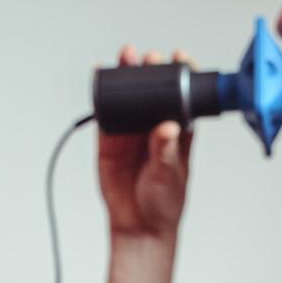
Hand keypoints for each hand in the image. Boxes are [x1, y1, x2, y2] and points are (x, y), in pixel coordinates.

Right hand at [98, 46, 195, 240]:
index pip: (181, 97)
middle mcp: (154, 126)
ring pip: (129, 98)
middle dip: (150, 70)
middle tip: (148, 57)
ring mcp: (132, 131)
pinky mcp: (110, 140)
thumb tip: (167, 128)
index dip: (181, 75)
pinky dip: (102, 97)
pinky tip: (100, 76)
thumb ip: (166, 152)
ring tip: (125, 56)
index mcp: (178, 131)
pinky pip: (106, 114)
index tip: (181, 58)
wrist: (138, 226)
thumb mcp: (170, 176)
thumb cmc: (163, 202)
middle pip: (153, 91)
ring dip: (126, 76)